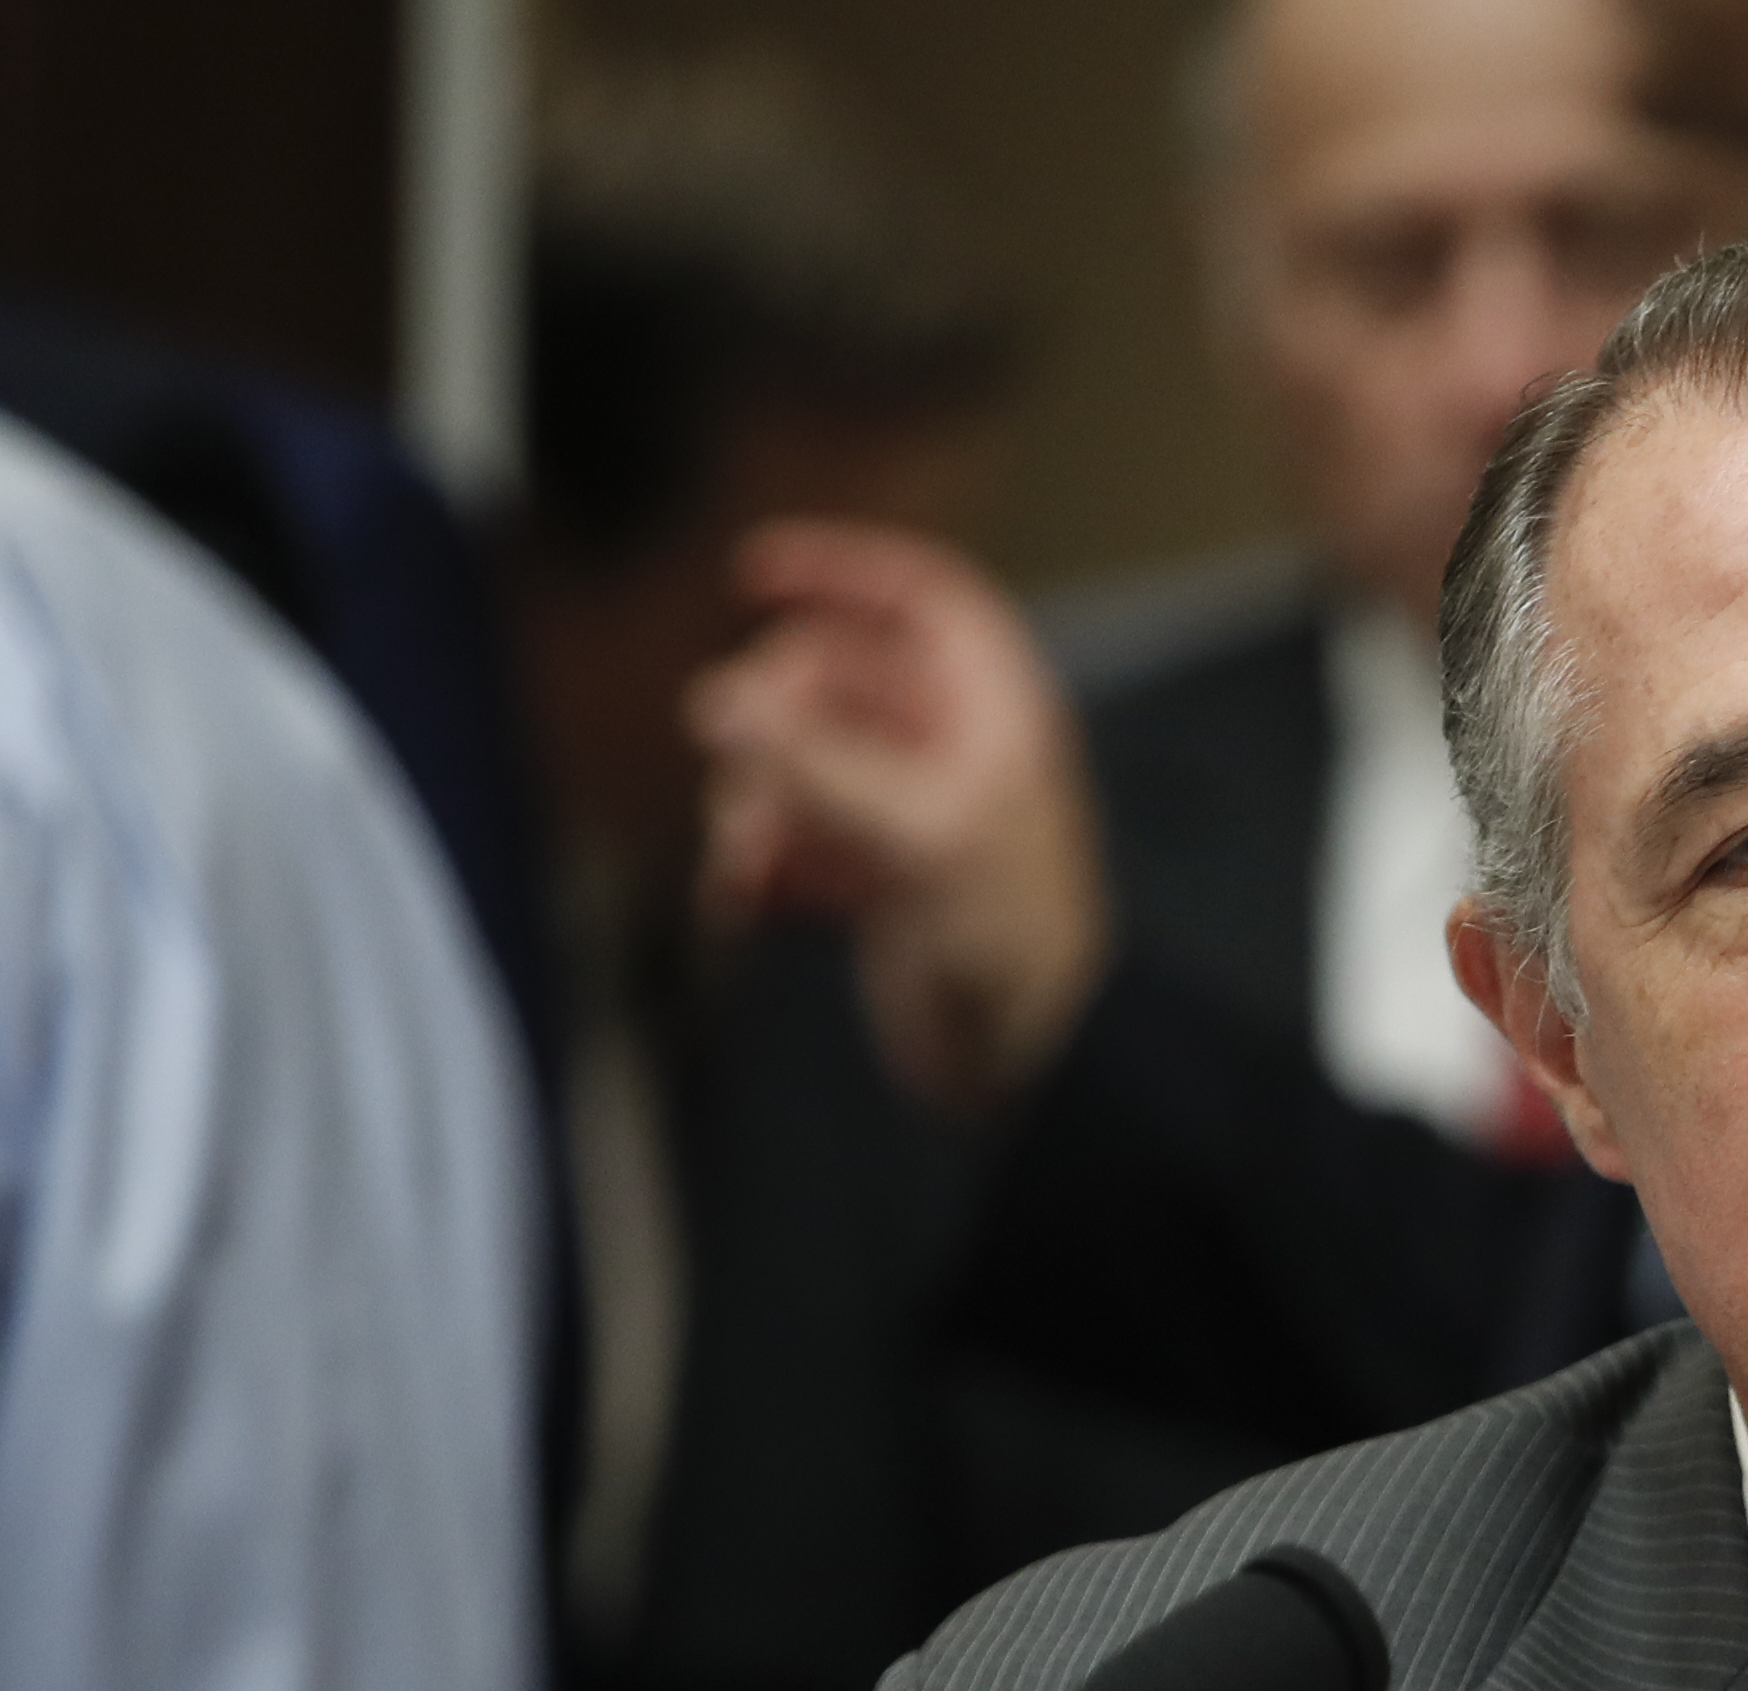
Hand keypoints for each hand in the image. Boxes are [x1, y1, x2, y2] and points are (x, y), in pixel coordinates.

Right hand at [689, 518, 1110, 1118]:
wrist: (1030, 1064)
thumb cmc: (1013, 944)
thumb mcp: (920, 837)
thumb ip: (817, 764)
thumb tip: (718, 703)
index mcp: (990, 712)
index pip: (917, 597)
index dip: (839, 569)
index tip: (751, 573)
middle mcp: (948, 749)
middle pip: (825, 681)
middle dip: (768, 732)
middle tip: (743, 798)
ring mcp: (906, 812)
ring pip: (794, 761)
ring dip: (752, 807)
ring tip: (741, 869)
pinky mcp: (873, 877)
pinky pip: (791, 837)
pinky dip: (759, 861)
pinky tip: (743, 901)